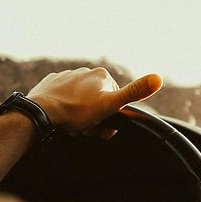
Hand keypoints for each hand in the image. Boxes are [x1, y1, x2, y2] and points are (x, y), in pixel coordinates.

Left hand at [26, 67, 161, 138]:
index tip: (101, 127)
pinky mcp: (51, 83)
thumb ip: (135, 92)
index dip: (110, 118)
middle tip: (84, 129)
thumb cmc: (76, 112)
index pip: (115, 102)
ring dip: (79, 116)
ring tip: (72, 126)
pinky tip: (61, 118)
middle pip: (98, 102)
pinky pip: (63, 99)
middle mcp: (85, 71)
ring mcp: (67, 76)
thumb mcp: (110, 105)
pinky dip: (64, 109)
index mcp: (102, 76)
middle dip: (94, 119)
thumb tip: (158, 78)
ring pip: (81, 102)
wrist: (41, 112)